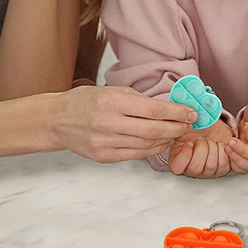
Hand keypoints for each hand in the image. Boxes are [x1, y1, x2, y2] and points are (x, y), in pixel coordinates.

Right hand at [49, 85, 196, 162]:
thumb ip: (138, 100)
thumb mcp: (111, 90)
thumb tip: (167, 107)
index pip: (153, 109)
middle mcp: (108, 123)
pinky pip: (135, 155)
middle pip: (154, 130)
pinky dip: (152, 149)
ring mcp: (105, 143)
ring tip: (177, 132)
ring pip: (147, 145)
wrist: (56, 120)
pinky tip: (160, 142)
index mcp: (111, 102)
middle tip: (189, 124)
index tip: (191, 112)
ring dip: (167, 139)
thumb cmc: (84, 101)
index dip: (176, 112)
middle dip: (177, 128)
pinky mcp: (103, 157)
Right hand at [167, 120, 233, 178]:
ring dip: (212, 148)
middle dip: (201, 148)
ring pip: (210, 166)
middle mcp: (191, 170)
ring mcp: (207, 172)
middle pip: (195, 168)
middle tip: (202, 139)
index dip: (184, 154)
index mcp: (177, 161)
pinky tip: (219, 144)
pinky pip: (224, 165)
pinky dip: (223, 150)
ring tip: (211, 140)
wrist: (211, 129)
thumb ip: (179, 128)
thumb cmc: (196, 128)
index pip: (177, 168)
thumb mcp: (183, 126)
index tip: (189, 142)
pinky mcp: (221, 170)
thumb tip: (181, 121)